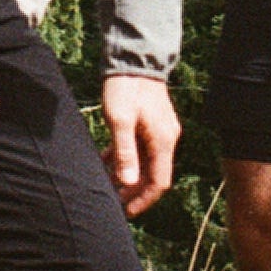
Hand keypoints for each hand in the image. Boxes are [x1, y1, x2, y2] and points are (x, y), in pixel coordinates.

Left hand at [100, 73, 178, 215]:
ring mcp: (157, 131)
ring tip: (106, 186)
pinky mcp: (147, 123)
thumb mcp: (120, 120)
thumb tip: (127, 183)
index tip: (126, 211)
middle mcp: (165, 139)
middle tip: (112, 202)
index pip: (159, 182)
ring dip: (126, 175)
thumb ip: (124, 152)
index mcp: (163, 141)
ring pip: (143, 162)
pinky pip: (138, 148)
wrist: (132, 59)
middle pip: (152, 174)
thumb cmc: (125, 87)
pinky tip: (105, 162)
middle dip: (133, 191)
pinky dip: (124, 158)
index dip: (143, 200)